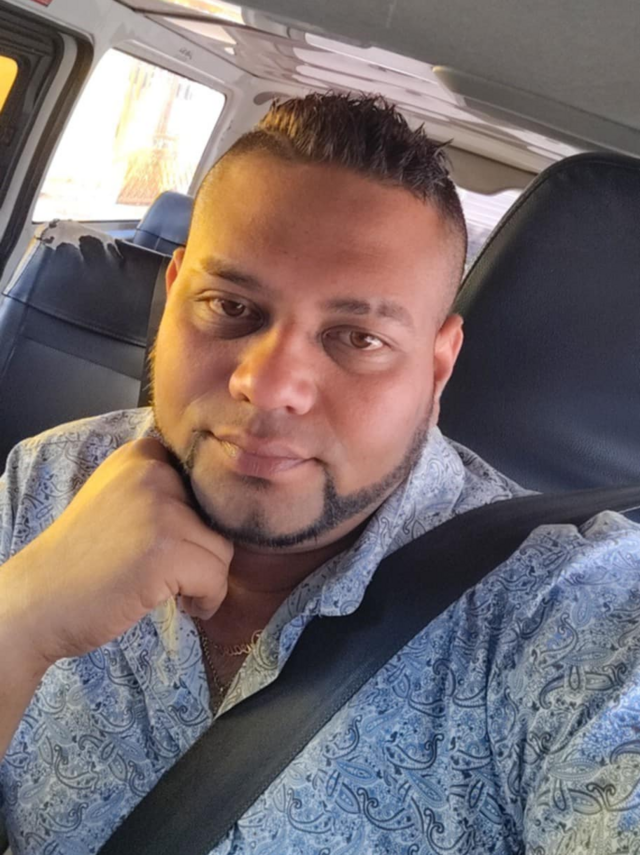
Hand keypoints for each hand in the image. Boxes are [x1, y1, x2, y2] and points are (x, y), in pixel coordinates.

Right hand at [1, 438, 232, 668]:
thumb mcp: (117, 500)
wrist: (36, 601)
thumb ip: (161, 491)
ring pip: (222, 549)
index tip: (177, 544)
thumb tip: (224, 509)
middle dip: (202, 552)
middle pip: (217, 517)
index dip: (198, 520)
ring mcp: (161, 510)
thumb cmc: (79, 559)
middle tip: (174, 575)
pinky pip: (216, 578)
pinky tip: (184, 606)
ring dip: (207, 579)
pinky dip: (208, 600)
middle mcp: (153, 473)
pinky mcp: (167, 551)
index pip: (204, 483)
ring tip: (176, 592)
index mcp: (141, 455)